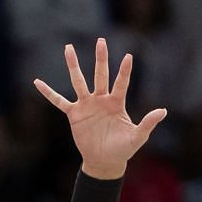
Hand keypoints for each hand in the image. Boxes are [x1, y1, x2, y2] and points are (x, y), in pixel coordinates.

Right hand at [34, 38, 167, 180]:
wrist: (105, 161)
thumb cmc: (123, 149)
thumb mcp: (138, 137)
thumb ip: (148, 123)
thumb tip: (163, 111)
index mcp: (117, 103)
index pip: (121, 83)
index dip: (124, 71)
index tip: (128, 56)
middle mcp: (101, 99)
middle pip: (100, 75)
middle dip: (100, 59)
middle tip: (100, 41)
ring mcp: (86, 105)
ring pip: (79, 81)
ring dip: (73, 65)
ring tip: (68, 48)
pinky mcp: (74, 114)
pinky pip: (59, 101)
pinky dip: (48, 93)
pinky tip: (37, 82)